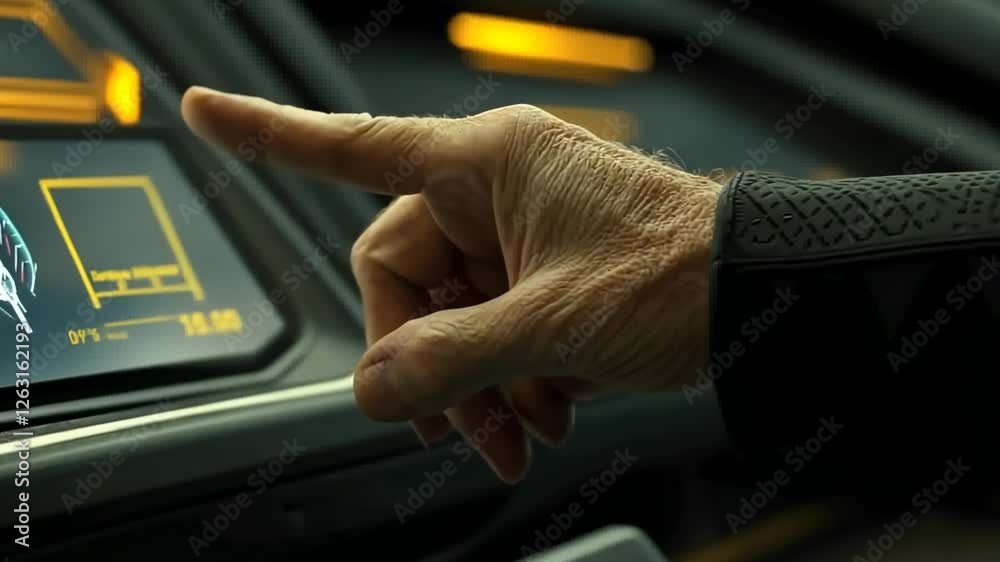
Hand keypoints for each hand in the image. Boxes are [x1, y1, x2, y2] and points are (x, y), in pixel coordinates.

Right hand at [181, 87, 719, 482]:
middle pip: (403, 279)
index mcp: (484, 163)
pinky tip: (546, 418)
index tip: (201, 107)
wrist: (762, 291)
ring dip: (477, 388)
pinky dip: (510, 380)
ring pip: (452, 316)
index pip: (350, 146)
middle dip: (428, 364)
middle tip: (460, 430)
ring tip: (521, 438)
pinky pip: (493, 327)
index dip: (268, 133)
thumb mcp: (551, 326)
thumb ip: (449, 360)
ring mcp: (519, 232)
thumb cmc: (679, 272)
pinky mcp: (544, 269)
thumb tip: (370, 389)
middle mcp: (493, 189)